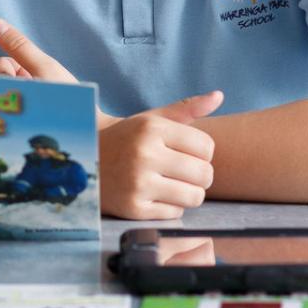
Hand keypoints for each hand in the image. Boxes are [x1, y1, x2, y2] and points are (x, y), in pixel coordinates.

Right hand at [0, 17, 220, 218]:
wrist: (87, 163)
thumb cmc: (128, 139)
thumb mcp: (152, 119)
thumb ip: (187, 108)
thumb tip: (219, 95)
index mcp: (152, 128)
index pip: (207, 146)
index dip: (202, 152)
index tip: (187, 152)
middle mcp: (145, 154)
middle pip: (204, 174)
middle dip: (200, 175)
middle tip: (184, 171)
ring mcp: (138, 183)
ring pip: (194, 196)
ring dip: (190, 193)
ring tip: (174, 184)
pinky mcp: (134, 208)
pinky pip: (175, 212)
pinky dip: (172, 206)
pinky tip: (157, 195)